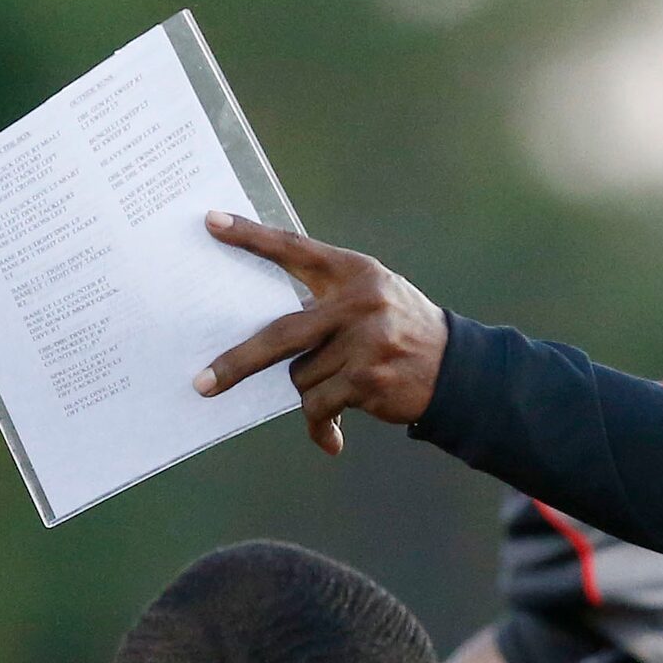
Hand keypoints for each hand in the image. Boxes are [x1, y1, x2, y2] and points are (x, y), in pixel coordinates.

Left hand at [193, 214, 448, 454]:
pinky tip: (332, 439)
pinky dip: (321, 425)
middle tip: (204, 384)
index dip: (252, 237)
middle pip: (280, 333)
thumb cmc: (401, 331)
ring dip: (312, 392)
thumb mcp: (373, 299)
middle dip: (238, 363)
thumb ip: (328, 300)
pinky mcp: (369, 379)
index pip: (295, 249)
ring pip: (301, 378)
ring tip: (339, 395)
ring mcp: (365, 341)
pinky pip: (320, 407)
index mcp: (354, 272)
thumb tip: (264, 328)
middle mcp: (359, 302)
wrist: (459, 372)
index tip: (211, 223)